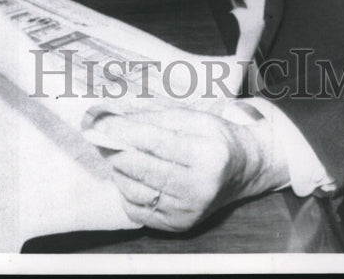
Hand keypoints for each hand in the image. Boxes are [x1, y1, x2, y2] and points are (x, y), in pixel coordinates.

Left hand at [82, 103, 288, 231]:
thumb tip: (113, 119)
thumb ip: (154, 119)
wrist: (243, 171)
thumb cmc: (215, 138)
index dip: (124, 131)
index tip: (100, 121)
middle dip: (116, 149)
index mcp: (208, 155)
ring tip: (116, 152)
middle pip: (142, 168)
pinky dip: (126, 190)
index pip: (156, 142)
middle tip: (102, 135)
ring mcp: (188, 211)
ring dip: (118, 170)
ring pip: (135, 190)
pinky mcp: (178, 226)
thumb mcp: (193, 118)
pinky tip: (130, 175)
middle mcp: (200, 188)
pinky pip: (137, 210)